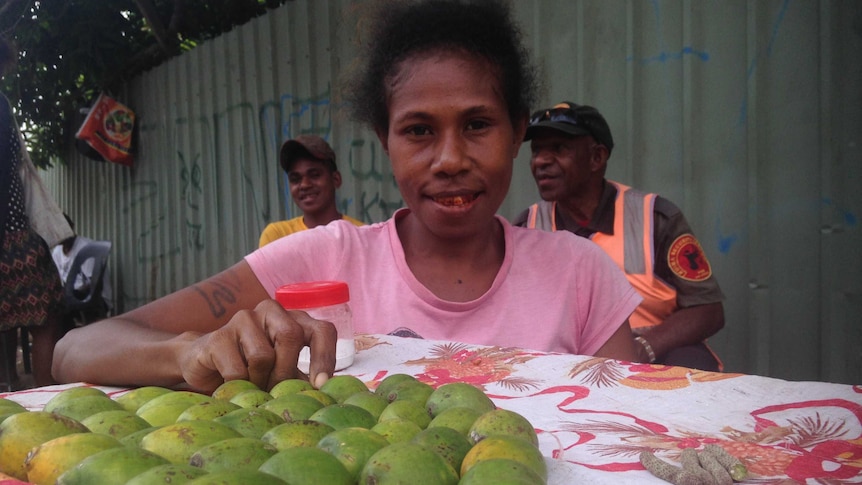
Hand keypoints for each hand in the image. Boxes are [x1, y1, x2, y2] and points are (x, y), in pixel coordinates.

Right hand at [177, 299, 336, 392]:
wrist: (203, 367)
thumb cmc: (251, 372)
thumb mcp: (282, 374)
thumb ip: (301, 379)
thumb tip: (326, 395)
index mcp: (294, 320)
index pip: (322, 330)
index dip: (325, 356)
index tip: (321, 386)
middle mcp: (271, 312)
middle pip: (291, 336)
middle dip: (286, 372)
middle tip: (275, 392)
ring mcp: (243, 319)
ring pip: (263, 355)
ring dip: (259, 381)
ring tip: (251, 388)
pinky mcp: (218, 336)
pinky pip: (237, 370)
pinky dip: (237, 387)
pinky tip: (230, 385)